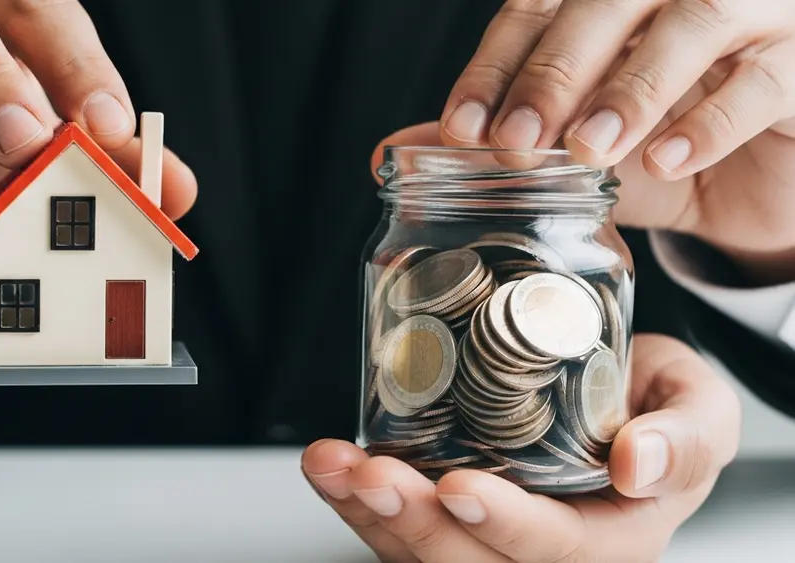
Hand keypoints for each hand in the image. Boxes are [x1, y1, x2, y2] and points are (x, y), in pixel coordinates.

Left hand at [302, 334, 740, 561]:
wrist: (619, 396)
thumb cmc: (660, 407)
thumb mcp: (701, 407)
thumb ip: (686, 436)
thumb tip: (637, 461)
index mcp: (611, 539)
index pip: (555, 549)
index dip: (506, 525)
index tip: (460, 487)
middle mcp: (543, 553)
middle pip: (470, 561)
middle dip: (414, 523)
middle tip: (372, 472)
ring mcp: (489, 539)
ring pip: (420, 551)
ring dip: (368, 512)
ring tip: (330, 466)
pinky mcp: (448, 518)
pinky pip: (395, 528)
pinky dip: (353, 501)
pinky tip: (327, 468)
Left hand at [438, 0, 794, 282]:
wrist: (752, 183)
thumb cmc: (655, 148)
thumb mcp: (570, 152)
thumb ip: (495, 142)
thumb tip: (395, 149)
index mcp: (613, 0)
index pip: (540, 6)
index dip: (496, 63)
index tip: (458, 127)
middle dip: (555, 70)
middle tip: (517, 140)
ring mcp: (751, 14)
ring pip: (694, 21)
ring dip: (632, 86)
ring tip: (588, 148)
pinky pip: (762, 81)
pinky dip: (710, 120)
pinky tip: (664, 159)